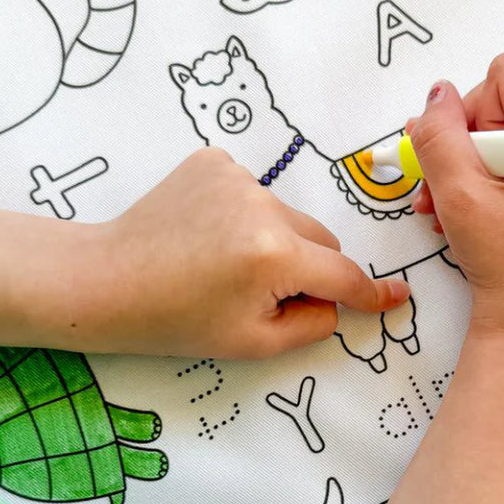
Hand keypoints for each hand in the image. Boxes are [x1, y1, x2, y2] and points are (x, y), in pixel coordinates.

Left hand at [88, 148, 409, 357]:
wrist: (107, 280)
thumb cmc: (175, 321)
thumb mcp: (253, 343)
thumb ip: (311, 323)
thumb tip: (336, 301)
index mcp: (275, 256)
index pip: (342, 275)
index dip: (371, 293)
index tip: (396, 296)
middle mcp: (264, 205)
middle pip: (319, 239)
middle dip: (307, 267)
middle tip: (262, 294)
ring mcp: (237, 176)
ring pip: (287, 215)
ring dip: (275, 239)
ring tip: (224, 262)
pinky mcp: (213, 161)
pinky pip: (254, 192)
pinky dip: (244, 214)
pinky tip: (208, 233)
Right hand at [409, 54, 503, 338]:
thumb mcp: (460, 196)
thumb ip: (439, 138)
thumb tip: (436, 94)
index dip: (469, 112)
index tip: (462, 159)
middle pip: (494, 102)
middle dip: (460, 142)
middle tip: (443, 188)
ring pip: (490, 130)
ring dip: (458, 164)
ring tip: (444, 205)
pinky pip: (500, 153)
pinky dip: (472, 177)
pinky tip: (460, 209)